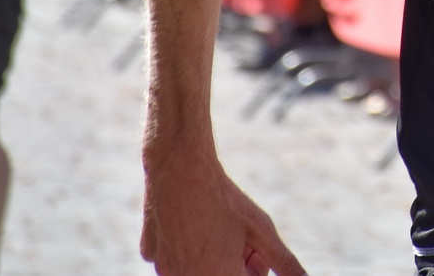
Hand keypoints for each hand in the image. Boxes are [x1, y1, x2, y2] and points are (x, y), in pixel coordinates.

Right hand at [141, 151, 304, 275]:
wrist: (181, 168)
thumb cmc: (225, 201)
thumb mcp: (262, 230)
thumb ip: (283, 262)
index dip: (255, 265)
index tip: (252, 245)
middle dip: (237, 264)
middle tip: (241, 237)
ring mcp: (164, 270)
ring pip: (199, 270)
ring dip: (214, 258)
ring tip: (219, 227)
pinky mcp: (150, 255)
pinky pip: (175, 260)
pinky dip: (187, 247)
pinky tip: (192, 223)